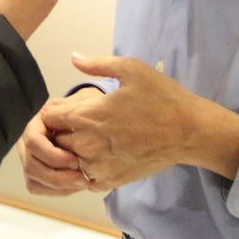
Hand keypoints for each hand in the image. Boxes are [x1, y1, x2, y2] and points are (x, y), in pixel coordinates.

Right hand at [16, 101, 95, 195]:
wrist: (77, 122)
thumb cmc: (76, 113)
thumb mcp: (74, 106)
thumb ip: (70, 111)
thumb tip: (66, 117)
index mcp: (33, 124)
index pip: (33, 142)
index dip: (53, 156)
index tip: (75, 161)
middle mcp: (25, 143)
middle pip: (32, 167)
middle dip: (58, 177)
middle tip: (82, 178)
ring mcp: (27, 159)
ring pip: (33, 181)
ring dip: (59, 187)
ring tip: (81, 183)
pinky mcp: (33, 174)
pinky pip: (39, 188)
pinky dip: (57, 191)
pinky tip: (74, 186)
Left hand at [41, 54, 238, 190]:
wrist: (190, 132)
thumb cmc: (162, 98)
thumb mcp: (131, 69)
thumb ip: (97, 64)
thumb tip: (74, 57)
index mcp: (88, 115)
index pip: (49, 117)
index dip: (54, 110)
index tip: (67, 106)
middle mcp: (87, 144)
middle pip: (54, 139)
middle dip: (61, 130)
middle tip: (79, 122)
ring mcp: (98, 166)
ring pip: (67, 160)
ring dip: (71, 151)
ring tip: (91, 138)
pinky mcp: (110, 181)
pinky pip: (83, 179)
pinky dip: (85, 170)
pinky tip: (100, 156)